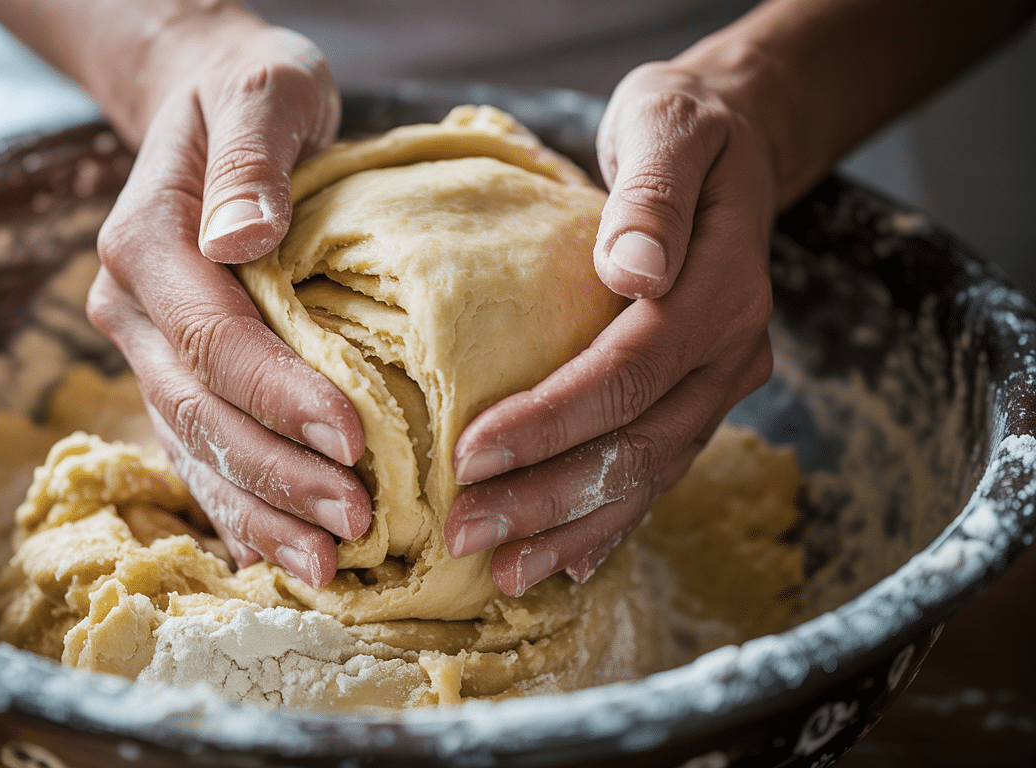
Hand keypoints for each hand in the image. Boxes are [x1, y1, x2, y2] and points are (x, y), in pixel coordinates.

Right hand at [86, 7, 369, 587]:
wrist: (207, 102)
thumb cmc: (249, 93)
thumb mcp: (264, 91)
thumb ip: (251, 159)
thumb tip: (244, 241)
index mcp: (146, 245)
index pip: (213, 339)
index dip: (280, 397)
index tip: (355, 442)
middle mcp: (133, 310)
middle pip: (200, 411)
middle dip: (278, 475)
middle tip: (357, 523)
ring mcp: (148, 351)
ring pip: (195, 449)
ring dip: (260, 513)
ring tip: (329, 567)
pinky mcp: (177, 375)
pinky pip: (202, 452)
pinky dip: (243, 508)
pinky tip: (286, 555)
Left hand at [445, 60, 776, 596]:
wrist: (732, 147)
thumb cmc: (683, 127)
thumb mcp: (667, 124)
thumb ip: (654, 193)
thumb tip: (632, 269)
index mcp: (722, 288)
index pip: (631, 370)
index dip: (553, 419)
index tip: (470, 453)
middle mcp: (731, 350)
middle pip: (640, 442)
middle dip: (548, 497)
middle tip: (465, 533)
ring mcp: (719, 382)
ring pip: (649, 473)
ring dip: (572, 527)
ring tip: (502, 570)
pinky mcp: (698, 398)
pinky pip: (657, 471)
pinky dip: (610, 522)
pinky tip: (562, 561)